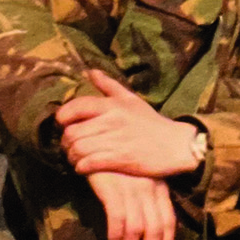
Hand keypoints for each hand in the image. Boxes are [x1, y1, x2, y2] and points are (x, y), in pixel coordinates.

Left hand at [56, 71, 201, 177]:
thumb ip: (109, 85)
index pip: (75, 107)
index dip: (63, 117)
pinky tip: (85, 168)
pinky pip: (88, 163)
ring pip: (77, 149)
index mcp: (112, 105)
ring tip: (76, 159)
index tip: (64, 124)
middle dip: (65, 142)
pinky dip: (81, 167)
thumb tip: (90, 71)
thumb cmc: (151, 123)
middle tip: (69, 146)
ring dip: (72, 157)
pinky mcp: (119, 159)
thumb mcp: (131, 99)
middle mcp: (111, 120)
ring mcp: (115, 140)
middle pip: (72, 132)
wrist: (176, 146)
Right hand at [86, 170, 175, 239]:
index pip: (169, 220)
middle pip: (155, 228)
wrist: (99, 143)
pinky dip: (116, 236)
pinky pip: (118, 220)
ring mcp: (131, 189)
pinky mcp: (113, 189)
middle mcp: (149, 189)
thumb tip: (149, 231)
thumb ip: (149, 200)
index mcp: (160, 187)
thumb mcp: (142, 178)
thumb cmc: (120, 164)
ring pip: (137, 229)